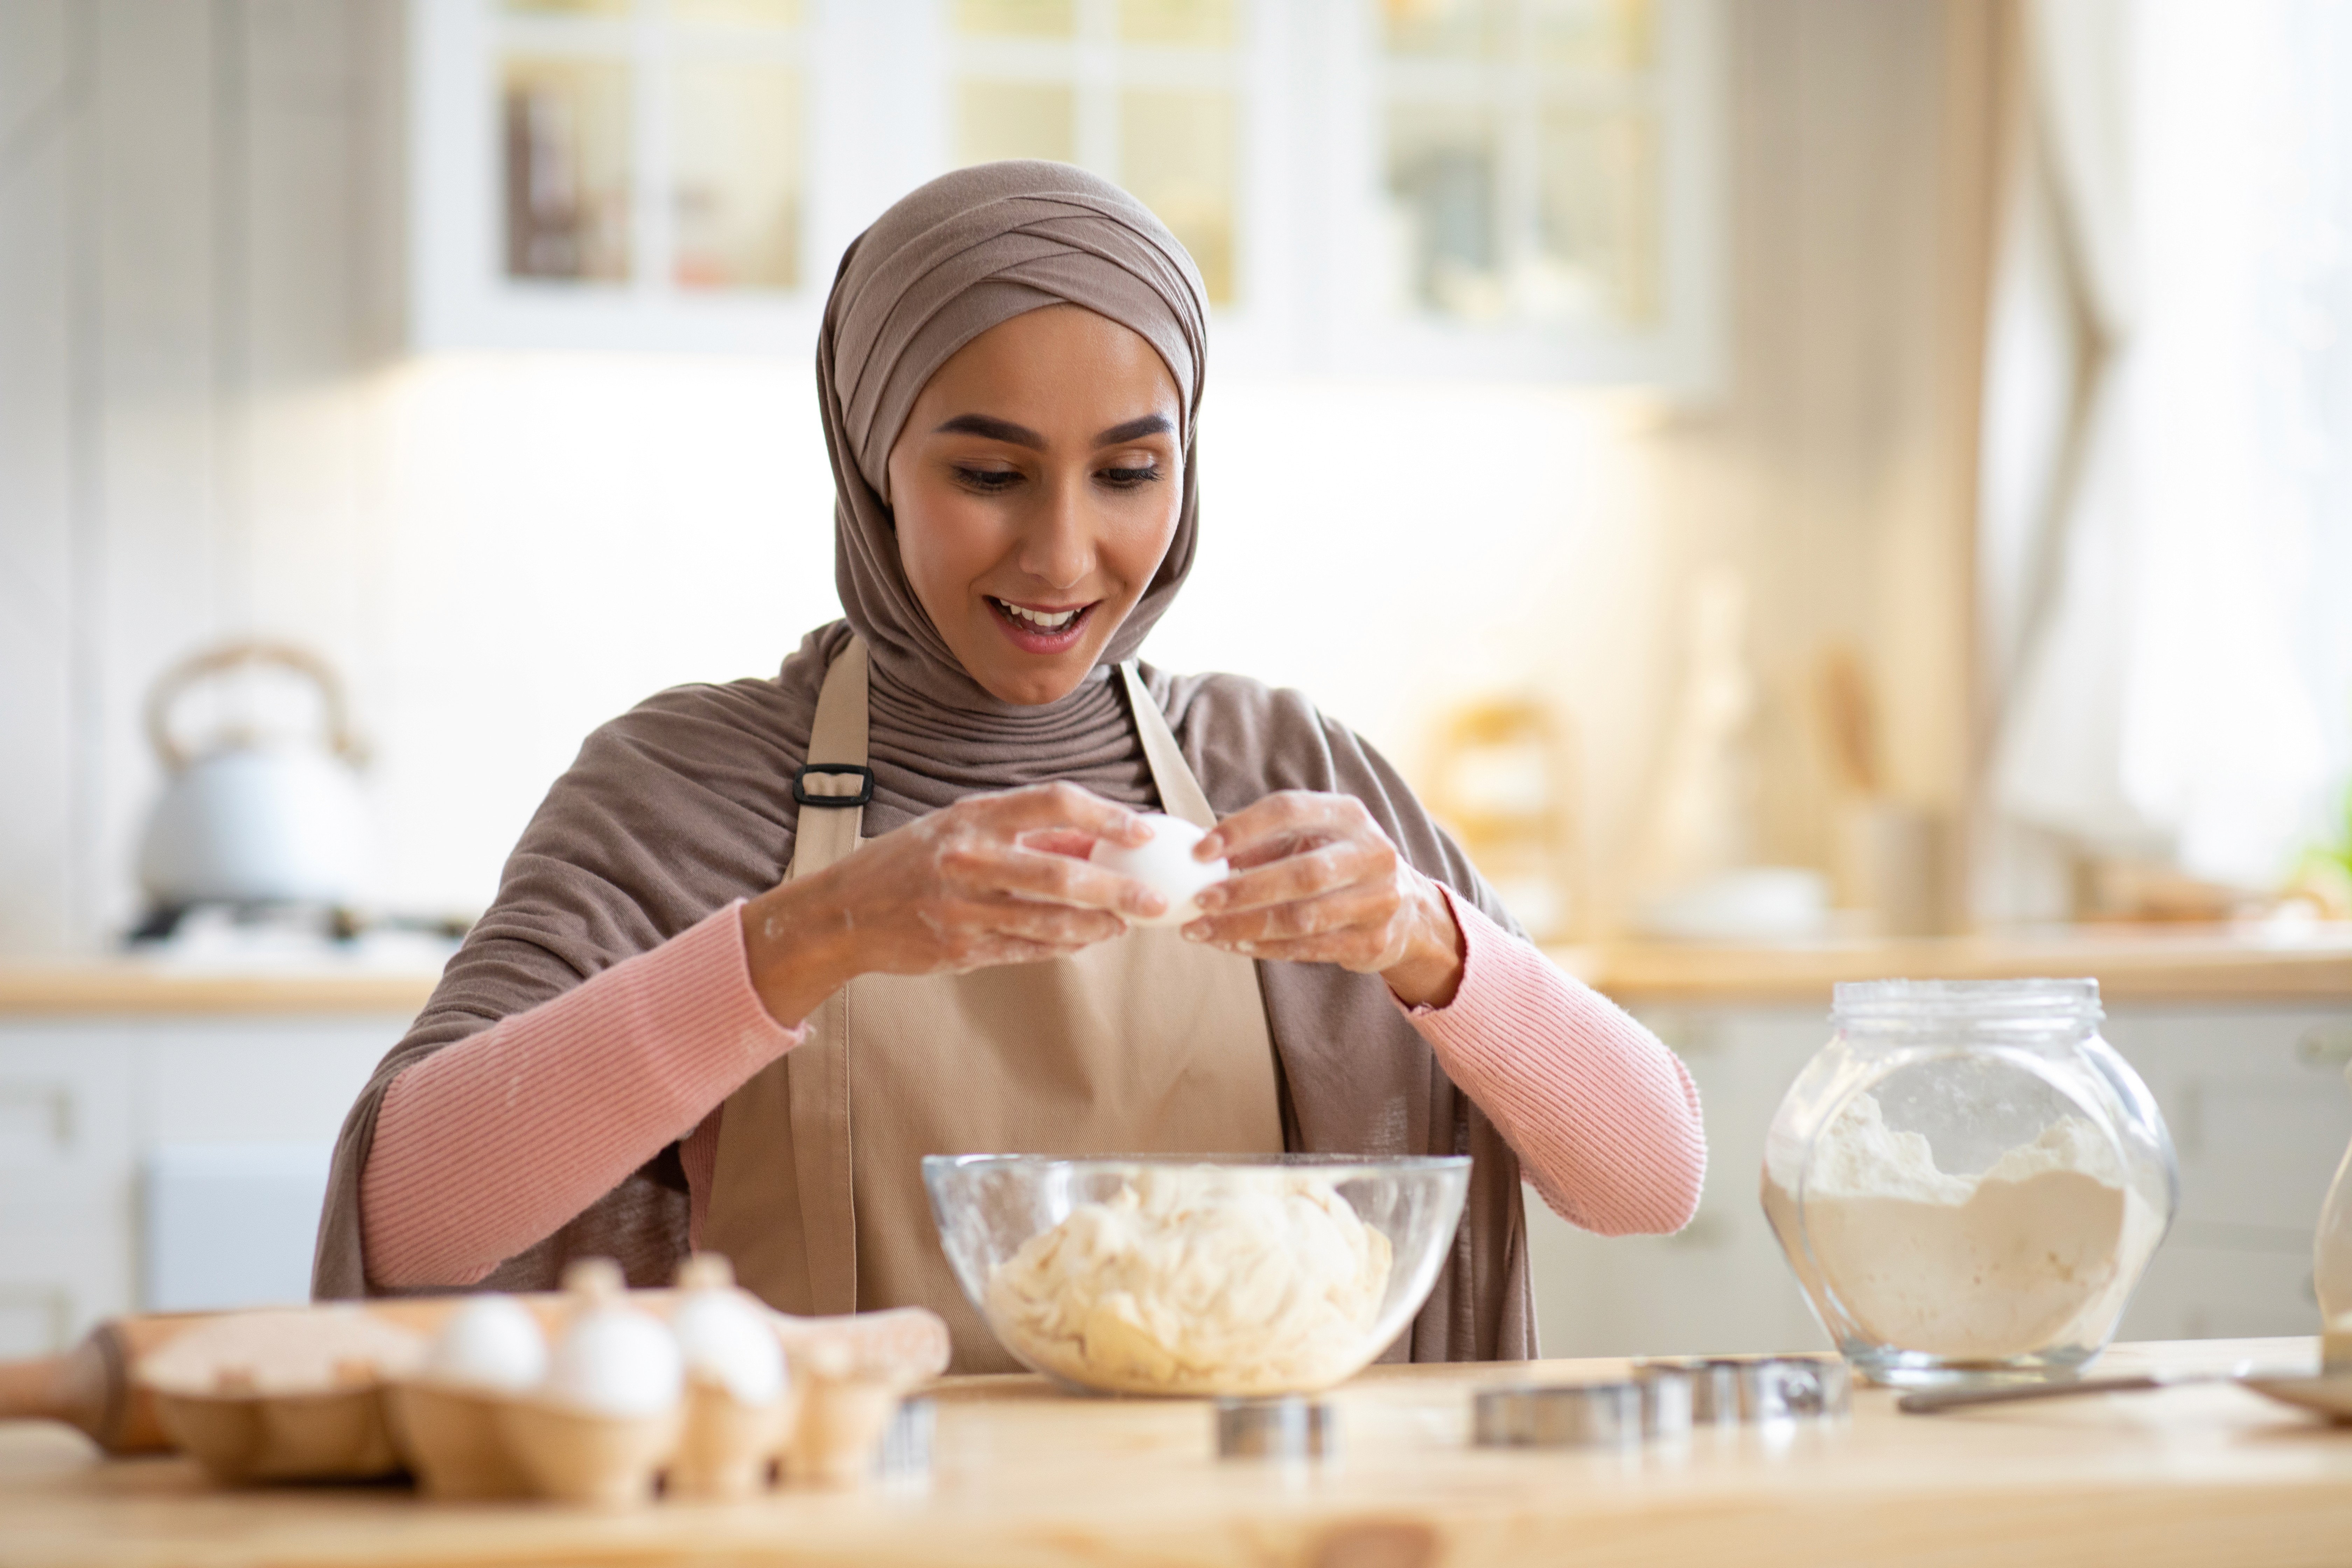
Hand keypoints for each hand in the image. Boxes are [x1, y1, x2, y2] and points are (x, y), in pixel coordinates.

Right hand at [740, 782, 1164, 1024]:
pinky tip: (1086, 941)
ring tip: (1125, 924)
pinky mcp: (961, 950)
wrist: (844, 913)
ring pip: (1051, 922)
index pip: (1054, 803)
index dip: (1105, 816)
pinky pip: (1028, 950)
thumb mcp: (961, 828)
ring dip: (1098, 926)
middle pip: (1062, 874)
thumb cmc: (911, 861)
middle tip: (1156, 901)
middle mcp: (969, 860)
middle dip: (1118, 891)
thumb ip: (1025, 832)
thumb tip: (1097, 836)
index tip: (1142, 832)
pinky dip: (1064, 946)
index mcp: (973, 818)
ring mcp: (964, 909)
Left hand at [1183, 791, 1465, 1007]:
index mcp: (1348, 815)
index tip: (1201, 851)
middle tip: (1199, 901)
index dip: (1242, 829)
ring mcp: (1378, 900)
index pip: (1289, 810)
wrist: (1408, 910)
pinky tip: (1232, 945)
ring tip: (1202, 931)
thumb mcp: (1310, 840)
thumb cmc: (1338, 865)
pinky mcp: (1373, 941)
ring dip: (1244, 926)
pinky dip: (1264, 949)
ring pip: (1303, 918)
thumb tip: (1201, 855)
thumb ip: (1261, 843)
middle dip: (1244, 889)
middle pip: (1301, 873)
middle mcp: (1371, 852)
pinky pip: (1309, 949)